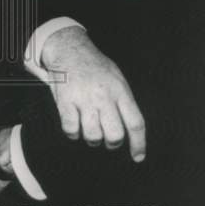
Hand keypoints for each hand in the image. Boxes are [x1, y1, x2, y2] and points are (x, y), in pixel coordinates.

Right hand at [41, 27, 145, 161]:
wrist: (69, 48)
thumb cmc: (94, 66)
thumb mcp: (117, 78)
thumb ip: (124, 101)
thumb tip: (131, 128)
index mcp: (120, 90)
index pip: (135, 122)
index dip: (139, 144)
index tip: (138, 157)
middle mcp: (104, 96)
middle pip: (115, 135)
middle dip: (112, 143)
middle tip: (108, 139)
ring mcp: (84, 98)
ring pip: (93, 136)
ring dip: (92, 139)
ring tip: (90, 129)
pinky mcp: (65, 100)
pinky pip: (71, 129)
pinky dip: (73, 133)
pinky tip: (74, 125)